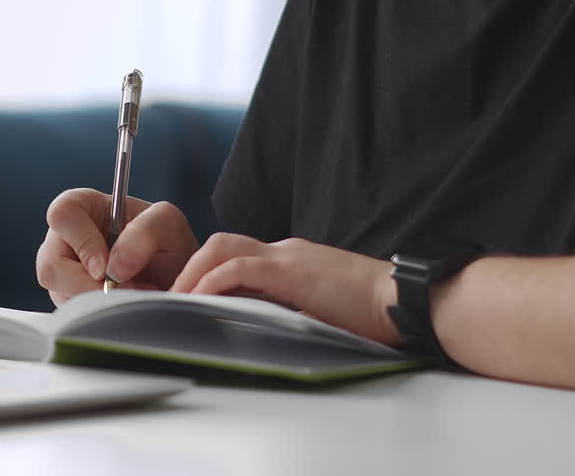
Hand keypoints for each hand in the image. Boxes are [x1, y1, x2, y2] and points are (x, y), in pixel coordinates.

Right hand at [37, 188, 198, 305]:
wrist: (175, 278)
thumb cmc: (166, 242)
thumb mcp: (167, 223)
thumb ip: (144, 233)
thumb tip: (113, 267)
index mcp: (83, 208)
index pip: (62, 215)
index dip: (82, 242)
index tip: (106, 267)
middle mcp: (65, 240)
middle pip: (50, 264)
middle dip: (86, 285)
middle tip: (122, 290)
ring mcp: (64, 273)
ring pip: (59, 293)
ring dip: (98, 301)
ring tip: (131, 293)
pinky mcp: (69, 300)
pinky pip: (71, 314)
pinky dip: (99, 314)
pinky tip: (122, 305)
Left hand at [170, 233, 401, 344]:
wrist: (403, 301)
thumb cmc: (372, 314)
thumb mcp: (320, 310)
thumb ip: (290, 310)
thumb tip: (257, 331)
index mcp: (291, 260)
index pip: (236, 256)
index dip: (206, 274)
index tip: (187, 301)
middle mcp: (284, 250)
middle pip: (220, 244)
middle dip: (190, 268)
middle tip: (171, 299)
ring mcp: (287, 256)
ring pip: (221, 248)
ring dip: (193, 273)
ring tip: (175, 300)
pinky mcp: (291, 269)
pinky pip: (239, 266)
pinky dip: (212, 281)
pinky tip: (198, 299)